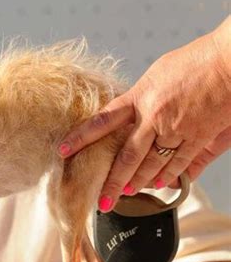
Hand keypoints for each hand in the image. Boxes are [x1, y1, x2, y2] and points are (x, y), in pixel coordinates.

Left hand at [59, 17, 230, 210]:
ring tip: (125, 193)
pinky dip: (167, 176)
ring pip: (152, 165)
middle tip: (102, 200)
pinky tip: (158, 185)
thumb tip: (127, 112)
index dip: (80, 137)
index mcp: (139, 96)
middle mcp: (154, 116)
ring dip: (138, 182)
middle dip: (113, 181)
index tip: (63, 151)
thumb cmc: (194, 62)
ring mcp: (176, 129)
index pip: (102, 120)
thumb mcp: (156, 75)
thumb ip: (140, 98)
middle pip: (127, 156)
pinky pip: (178, 164)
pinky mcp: (198, 137)